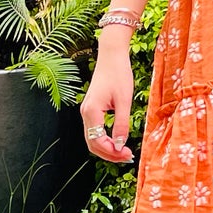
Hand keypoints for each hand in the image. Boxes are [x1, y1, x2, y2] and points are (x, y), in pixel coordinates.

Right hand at [79, 45, 135, 164]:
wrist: (111, 55)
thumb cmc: (119, 74)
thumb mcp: (124, 101)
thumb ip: (121, 124)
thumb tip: (121, 145)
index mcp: (91, 111)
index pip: (97, 141)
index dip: (112, 152)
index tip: (128, 154)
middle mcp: (85, 113)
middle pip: (92, 143)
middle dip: (109, 153)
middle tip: (127, 157)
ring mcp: (86, 111)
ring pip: (92, 138)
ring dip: (106, 148)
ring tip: (124, 152)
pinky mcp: (91, 108)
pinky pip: (94, 130)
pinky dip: (104, 139)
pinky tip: (118, 141)